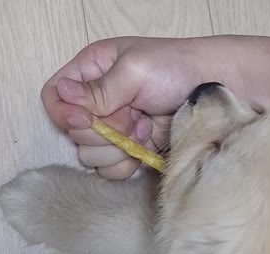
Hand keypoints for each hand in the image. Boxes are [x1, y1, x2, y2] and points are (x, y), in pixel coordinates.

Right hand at [41, 37, 214, 178]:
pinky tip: (145, 145)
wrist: (215, 88)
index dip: (64, 113)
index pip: (54, 96)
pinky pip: (109, 169)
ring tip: (143, 127)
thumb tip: (62, 96)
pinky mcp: (129, 148)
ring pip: (89, 155)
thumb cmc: (177, 68)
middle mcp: (97, 100)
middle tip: (132, 116)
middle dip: (102, 131)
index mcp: (91, 71)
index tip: (87, 119)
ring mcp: (113, 127)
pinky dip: (125, 163)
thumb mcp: (135, 70)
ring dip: (116, 147)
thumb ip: (98, 89)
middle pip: (72, 132)